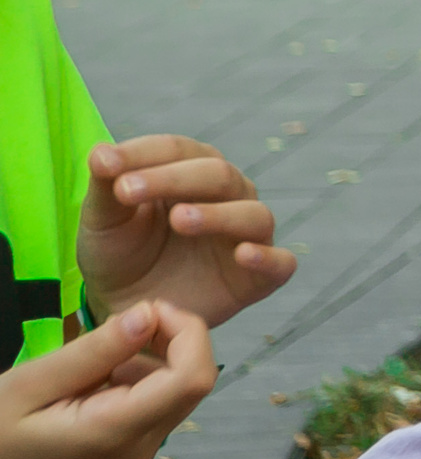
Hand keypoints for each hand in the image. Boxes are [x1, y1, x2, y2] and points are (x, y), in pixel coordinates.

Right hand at [0, 301, 215, 458]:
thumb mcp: (29, 385)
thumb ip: (94, 352)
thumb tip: (148, 314)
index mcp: (118, 433)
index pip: (194, 377)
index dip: (187, 333)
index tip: (150, 308)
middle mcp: (139, 455)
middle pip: (188, 387)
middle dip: (166, 345)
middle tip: (113, 329)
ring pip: (170, 402)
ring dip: (145, 369)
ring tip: (86, 366)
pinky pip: (148, 421)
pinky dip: (132, 393)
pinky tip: (85, 390)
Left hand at [79, 135, 296, 328]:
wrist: (130, 308)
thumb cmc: (121, 253)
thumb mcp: (103, 220)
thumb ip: (106, 185)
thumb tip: (101, 152)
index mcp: (192, 171)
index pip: (177, 150)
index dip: (143, 154)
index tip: (106, 165)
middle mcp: (230, 196)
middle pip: (218, 174)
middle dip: (173, 179)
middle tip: (129, 190)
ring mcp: (248, 235)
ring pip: (252, 214)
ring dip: (218, 214)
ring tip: (180, 220)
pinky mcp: (260, 277)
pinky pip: (280, 263)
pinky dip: (267, 257)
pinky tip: (243, 254)